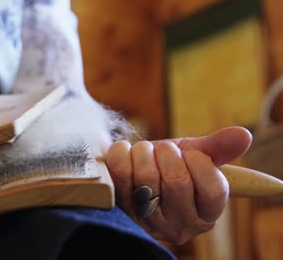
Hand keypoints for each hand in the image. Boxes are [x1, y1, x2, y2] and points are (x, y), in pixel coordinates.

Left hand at [105, 126, 251, 243]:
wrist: (130, 168)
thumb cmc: (166, 165)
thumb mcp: (194, 155)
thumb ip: (218, 148)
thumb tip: (243, 135)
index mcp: (205, 216)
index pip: (213, 189)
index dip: (200, 162)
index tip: (189, 154)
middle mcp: (178, 226)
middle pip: (177, 181)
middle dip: (168, 153)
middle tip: (163, 149)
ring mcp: (147, 222)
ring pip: (147, 178)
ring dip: (144, 152)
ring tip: (144, 152)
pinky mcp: (120, 210)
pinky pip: (120, 174)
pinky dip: (122, 153)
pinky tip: (126, 154)